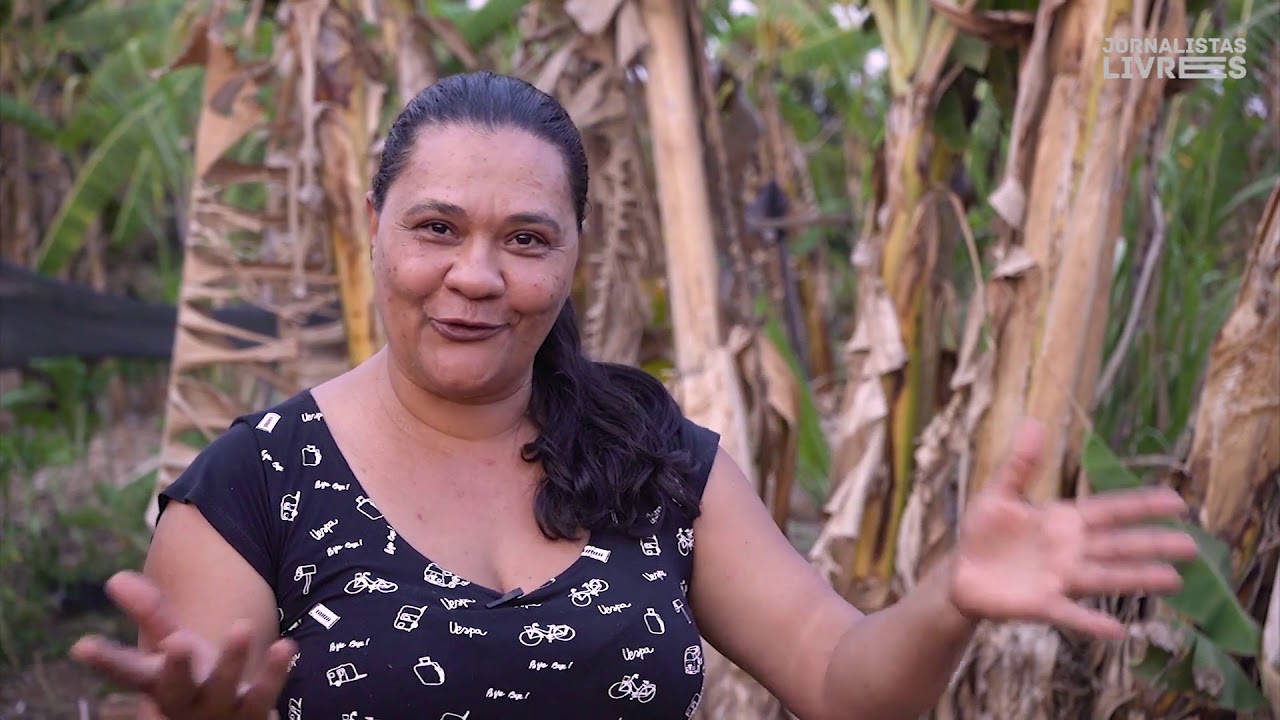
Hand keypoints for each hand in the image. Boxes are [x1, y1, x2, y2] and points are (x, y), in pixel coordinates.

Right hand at [69, 571, 296, 718]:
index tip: (82, 646)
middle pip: (175, 689)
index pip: (127, 672)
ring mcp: (218, 713)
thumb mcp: (172, 645)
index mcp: (157, 685)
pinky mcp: (254, 715)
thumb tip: (116, 578)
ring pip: (223, 689)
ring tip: (241, 627)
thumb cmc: (194, 680)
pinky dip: (274, 672)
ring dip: (232, 660)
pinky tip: (285, 645)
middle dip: (176, 668)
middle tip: (178, 642)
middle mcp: (184, 703)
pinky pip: (266, 695)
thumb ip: (151, 614)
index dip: (105, 660)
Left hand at [948, 418, 1199, 639]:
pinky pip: (1070, 614)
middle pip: (1118, 545)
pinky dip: (1092, 622)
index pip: (1110, 509)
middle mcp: (1071, 550)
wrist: (961, 572)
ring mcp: (1060, 579)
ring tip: (1173, 580)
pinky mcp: (1042, 604)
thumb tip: (1035, 421)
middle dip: (1153, 544)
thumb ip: (1020, 463)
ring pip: (1104, 577)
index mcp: (1065, 520)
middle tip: (1192, 546)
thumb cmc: (985, 532)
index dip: (1142, 505)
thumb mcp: (1000, 493)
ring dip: (1137, 578)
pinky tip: (1118, 630)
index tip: (1178, 501)